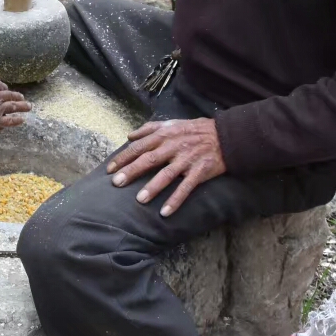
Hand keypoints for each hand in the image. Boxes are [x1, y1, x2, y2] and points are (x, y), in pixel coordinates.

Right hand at [0, 65, 30, 130]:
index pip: (0, 85)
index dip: (3, 87)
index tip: (5, 89)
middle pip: (10, 96)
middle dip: (18, 97)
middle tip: (24, 98)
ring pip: (13, 107)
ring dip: (22, 106)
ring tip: (29, 107)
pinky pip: (9, 121)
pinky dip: (16, 120)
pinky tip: (22, 120)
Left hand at [107, 117, 225, 216]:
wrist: (226, 136)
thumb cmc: (195, 130)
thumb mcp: (172, 123)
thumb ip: (150, 128)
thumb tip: (129, 136)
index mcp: (165, 134)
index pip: (139, 146)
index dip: (123, 157)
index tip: (109, 169)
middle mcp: (174, 146)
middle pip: (149, 159)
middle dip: (131, 171)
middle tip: (116, 183)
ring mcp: (187, 159)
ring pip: (167, 174)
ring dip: (153, 187)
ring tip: (139, 200)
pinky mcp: (200, 171)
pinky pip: (186, 187)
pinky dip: (176, 199)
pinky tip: (165, 212)